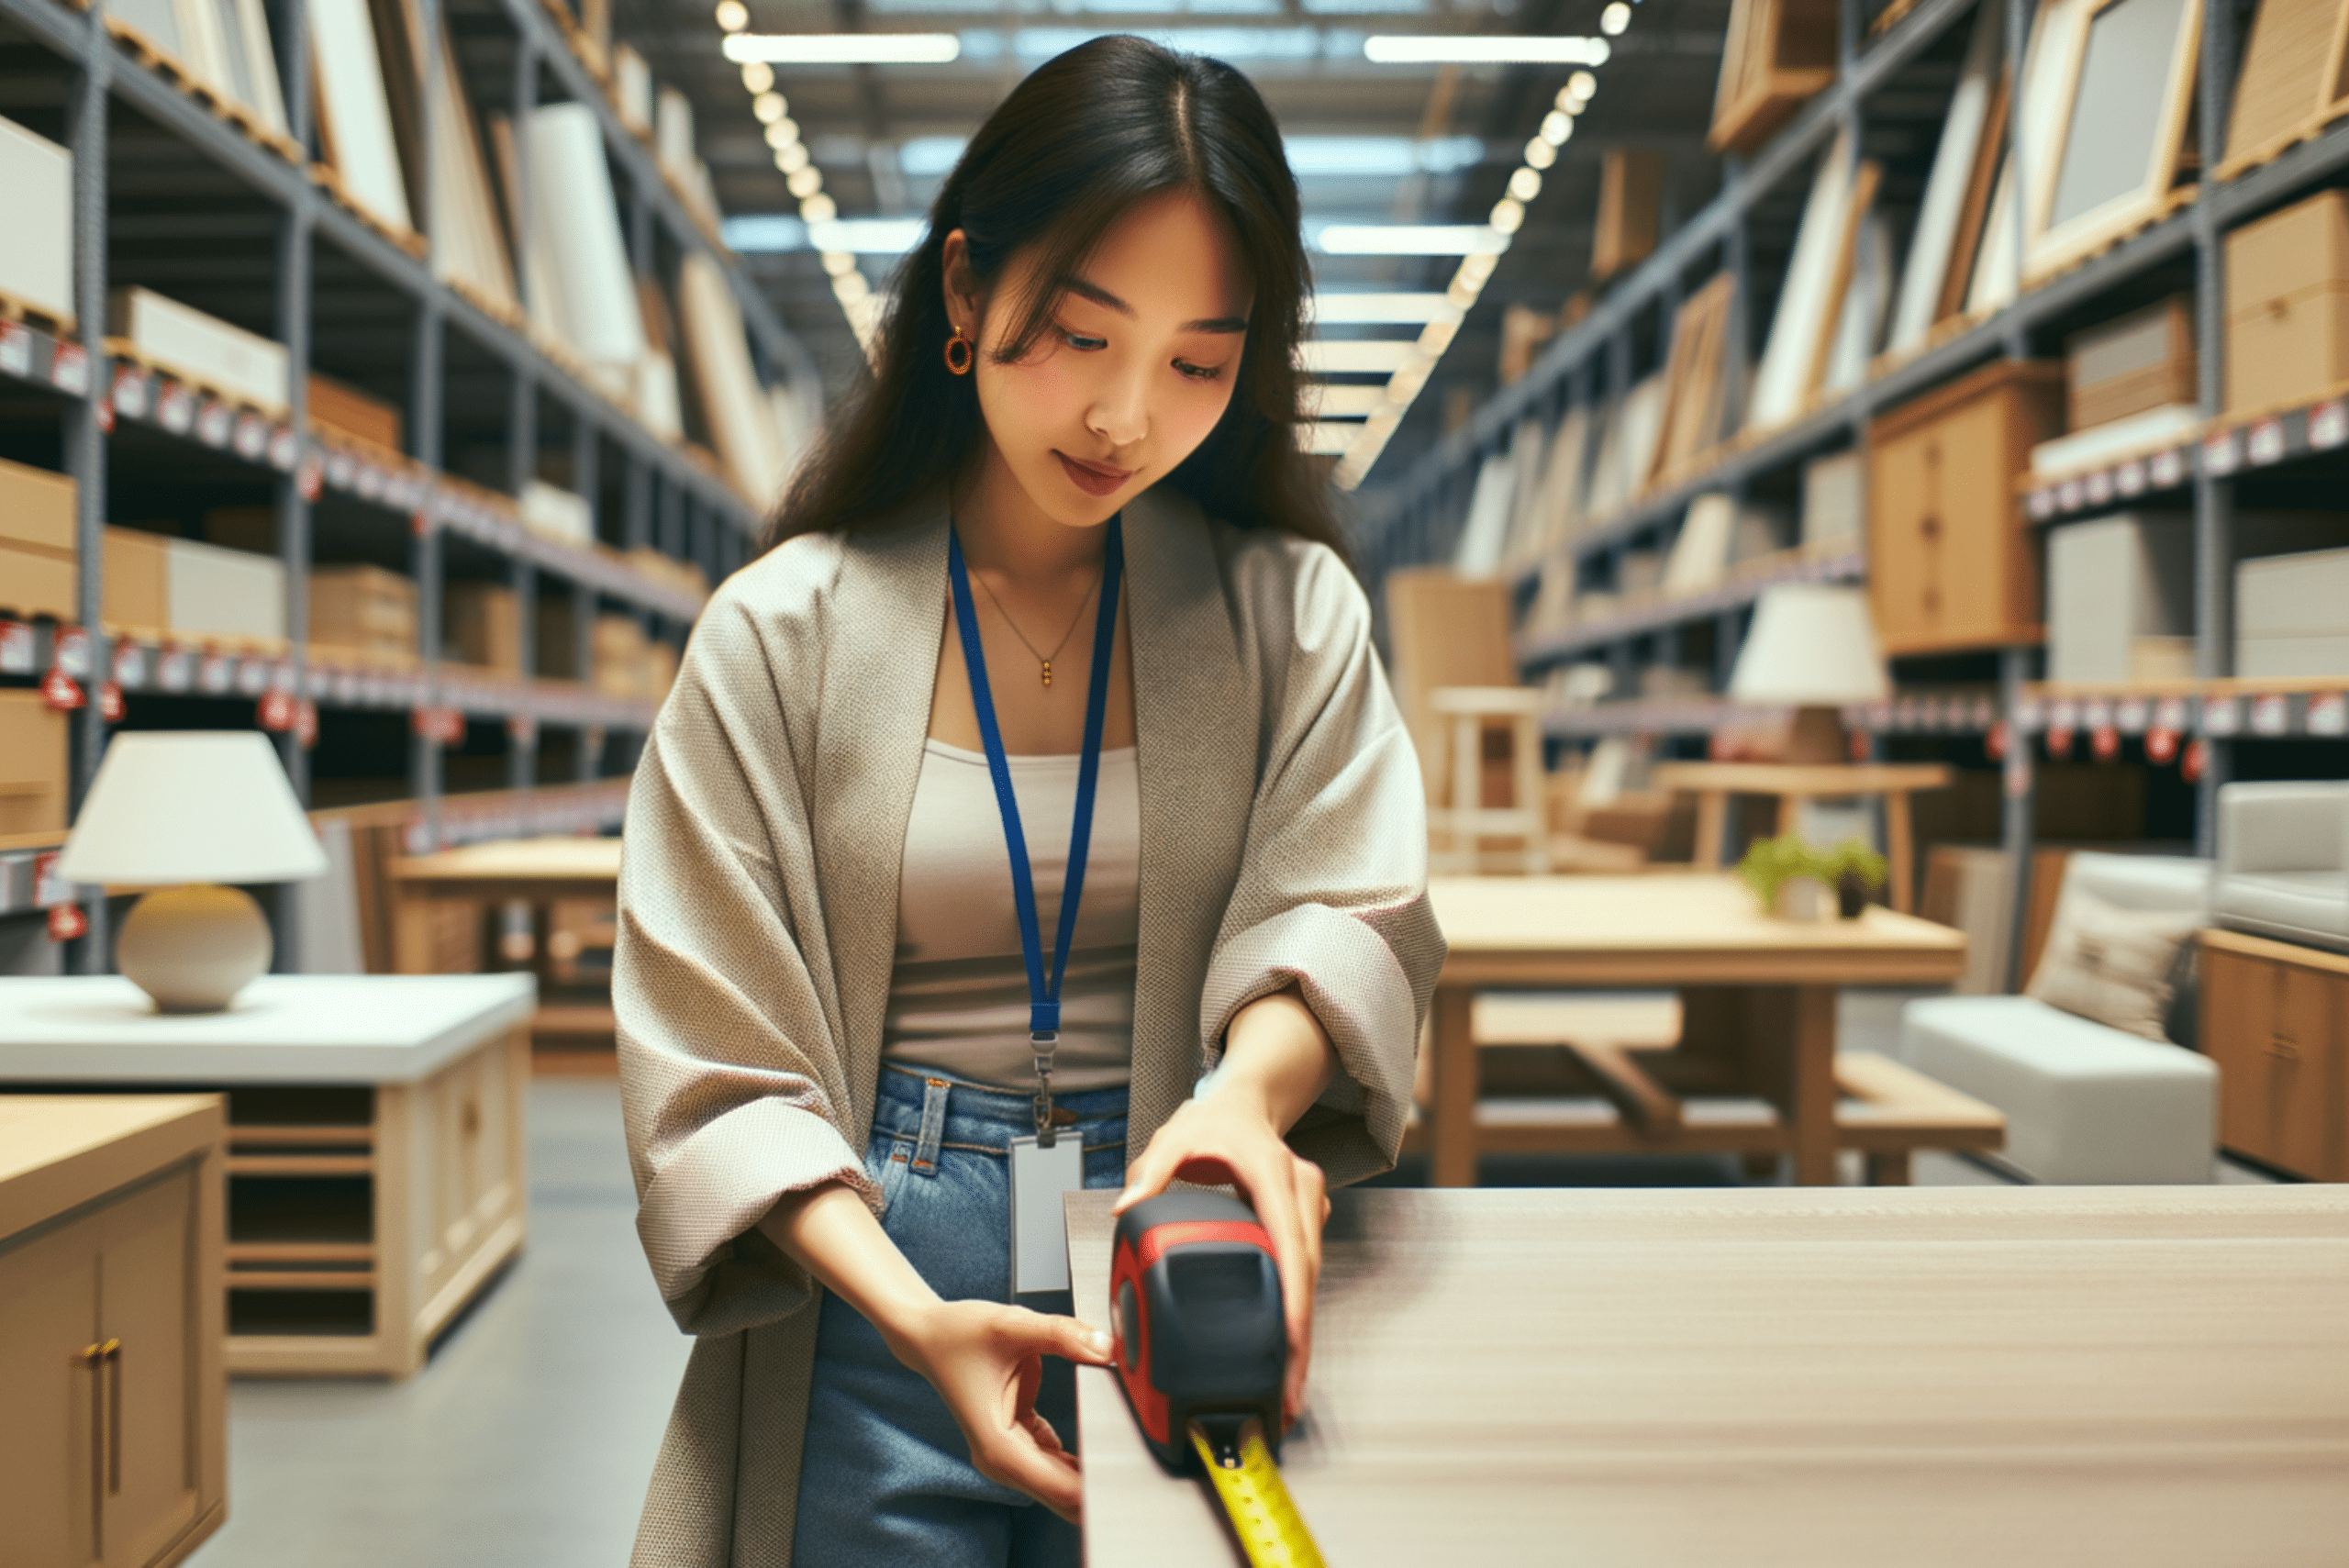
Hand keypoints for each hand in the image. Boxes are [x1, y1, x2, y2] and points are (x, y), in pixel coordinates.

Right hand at [884, 1299, 1115, 1523]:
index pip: (1059, 1489)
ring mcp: (1009, 1454)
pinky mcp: (1018, 1440)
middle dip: (1100, 1484)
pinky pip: (1057, 1459)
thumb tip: (1105, 1347)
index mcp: (998, 1445)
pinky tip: (1103, 1434)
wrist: (930, 1334)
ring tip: (1128, 1446)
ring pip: (1062, 1481)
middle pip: (1063, 1494)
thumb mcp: (1011, 1324)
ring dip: (1091, 1469)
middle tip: (1140, 1460)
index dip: (1097, 1489)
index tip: (1129, 1476)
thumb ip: (1062, 1333)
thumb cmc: (957, 1333)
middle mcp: (1002, 1459)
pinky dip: (1079, 1453)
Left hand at [1111, 1090, 1328, 1426]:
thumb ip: (1151, 1173)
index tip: (1292, 1339)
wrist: (1244, 1105)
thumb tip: (1125, 1207)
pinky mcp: (1306, 1221)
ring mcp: (1309, 1206)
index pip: (1289, 1242)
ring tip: (1287, 1380)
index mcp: (1273, 1173)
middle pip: (1308, 1271)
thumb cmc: (1212, 1123)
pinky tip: (1286, 1344)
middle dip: (1300, 1334)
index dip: (1293, 1296)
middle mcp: (1301, 1190)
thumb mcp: (1174, 1139)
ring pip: (1312, 1275)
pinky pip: (1304, 1269)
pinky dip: (1297, 1308)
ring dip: (1302, 1328)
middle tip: (1288, 1387)